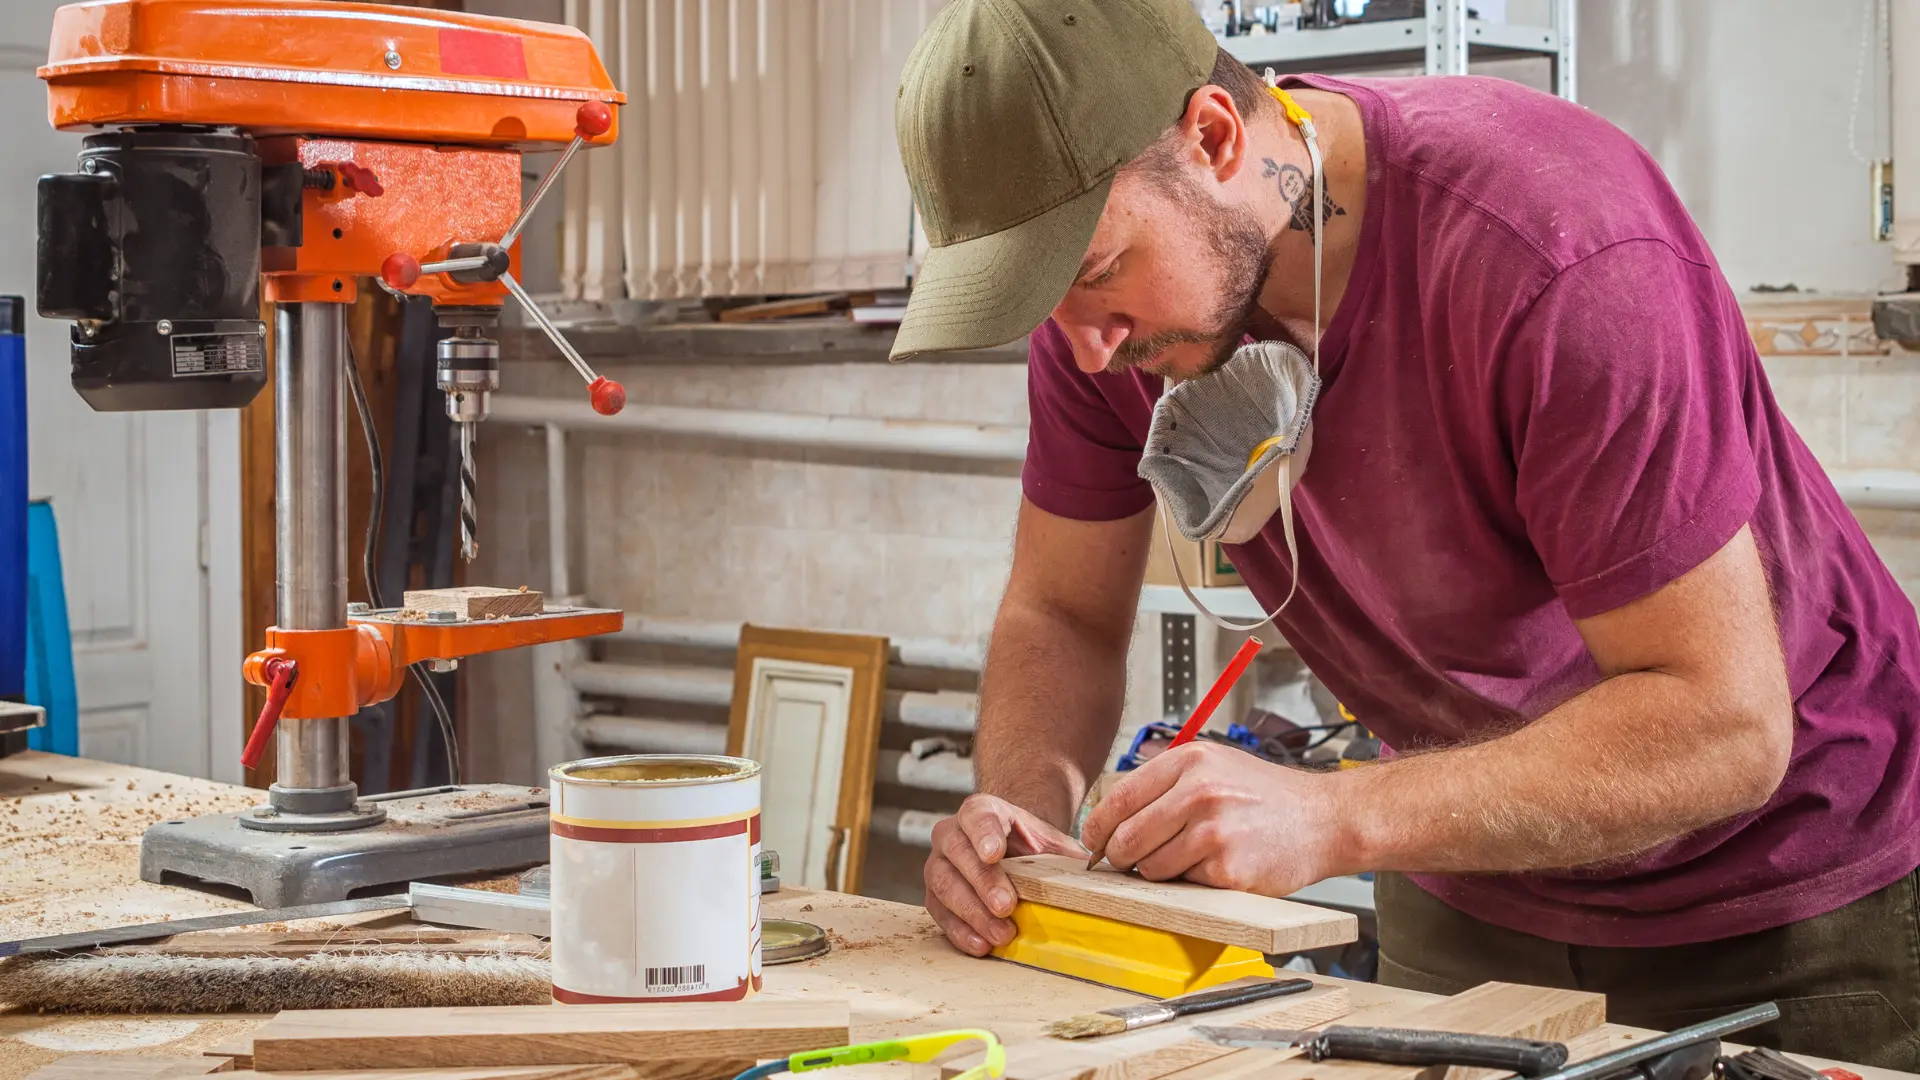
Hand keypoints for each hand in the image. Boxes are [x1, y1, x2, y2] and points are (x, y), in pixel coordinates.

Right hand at [923, 793, 1088, 955]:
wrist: (1009, 854)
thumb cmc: (1030, 848)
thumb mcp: (1052, 844)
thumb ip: (1070, 856)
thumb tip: (1105, 872)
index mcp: (981, 811)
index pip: (979, 817)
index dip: (985, 834)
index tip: (995, 853)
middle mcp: (951, 833)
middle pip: (959, 853)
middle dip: (983, 881)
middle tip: (1006, 905)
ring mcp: (938, 863)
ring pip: (943, 884)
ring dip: (972, 912)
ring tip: (1000, 933)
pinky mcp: (934, 895)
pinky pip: (940, 912)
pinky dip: (960, 931)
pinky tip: (981, 944)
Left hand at [1079, 742, 1348, 894]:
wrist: (1325, 818)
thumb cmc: (1266, 796)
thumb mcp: (1214, 765)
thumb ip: (1165, 784)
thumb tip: (1111, 818)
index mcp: (1189, 761)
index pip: (1119, 798)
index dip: (1098, 828)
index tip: (1094, 843)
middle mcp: (1199, 791)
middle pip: (1126, 838)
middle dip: (1120, 857)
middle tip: (1128, 863)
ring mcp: (1214, 831)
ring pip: (1150, 867)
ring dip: (1158, 873)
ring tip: (1189, 859)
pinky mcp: (1228, 868)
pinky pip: (1184, 885)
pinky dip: (1191, 883)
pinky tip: (1216, 868)